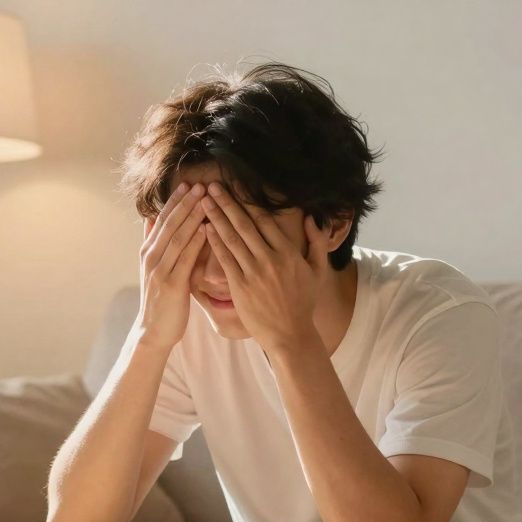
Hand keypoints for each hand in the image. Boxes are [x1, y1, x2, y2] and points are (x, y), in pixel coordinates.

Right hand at [133, 181, 208, 348]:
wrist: (153, 332)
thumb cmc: (160, 300)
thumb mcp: (153, 268)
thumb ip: (151, 243)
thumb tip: (149, 218)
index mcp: (148, 251)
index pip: (162, 220)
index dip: (175, 201)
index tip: (189, 183)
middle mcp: (151, 257)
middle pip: (170, 223)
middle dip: (185, 203)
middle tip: (200, 184)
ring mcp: (160, 270)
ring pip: (177, 237)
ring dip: (192, 216)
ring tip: (206, 199)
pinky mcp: (172, 284)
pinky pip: (185, 258)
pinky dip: (196, 241)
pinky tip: (207, 228)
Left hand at [201, 181, 329, 353]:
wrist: (291, 335)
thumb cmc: (304, 303)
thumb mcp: (318, 271)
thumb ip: (317, 242)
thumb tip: (310, 218)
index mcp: (288, 253)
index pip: (265, 220)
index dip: (248, 201)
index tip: (236, 186)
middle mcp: (270, 259)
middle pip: (244, 225)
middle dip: (226, 203)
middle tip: (212, 186)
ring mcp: (254, 273)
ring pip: (232, 239)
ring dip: (216, 218)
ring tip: (204, 201)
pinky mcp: (240, 287)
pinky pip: (225, 260)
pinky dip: (215, 242)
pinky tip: (206, 228)